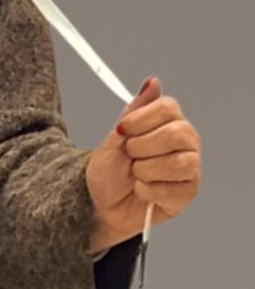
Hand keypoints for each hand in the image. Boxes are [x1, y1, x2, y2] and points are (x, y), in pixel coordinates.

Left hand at [85, 75, 200, 251]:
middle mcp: (184, 142)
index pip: (168, 107)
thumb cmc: (108, 173)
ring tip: (135, 175)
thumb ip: (134, 111)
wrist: (99, 206)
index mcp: (168, 122)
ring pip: (179, 163)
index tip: (123, 131)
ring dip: (146, 171)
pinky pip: (173, 189)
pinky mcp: (187, 193)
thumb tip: (152, 82)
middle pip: (177, 133)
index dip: (141, 120)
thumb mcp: (114, 139)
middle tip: (130, 156)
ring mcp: (188, 167)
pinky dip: (148, 191)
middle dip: (142, 147)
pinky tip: (141, 191)